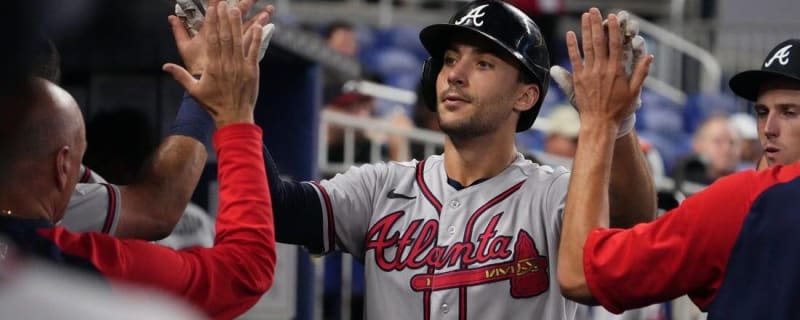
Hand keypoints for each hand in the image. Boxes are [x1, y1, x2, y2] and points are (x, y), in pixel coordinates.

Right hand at [164, 2, 263, 126]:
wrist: (234, 116)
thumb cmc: (213, 104)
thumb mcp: (193, 90)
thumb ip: (180, 75)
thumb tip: (164, 66)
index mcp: (212, 67)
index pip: (212, 41)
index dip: (213, 24)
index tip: (212, 10)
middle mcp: (227, 65)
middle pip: (226, 37)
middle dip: (224, 19)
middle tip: (224, 4)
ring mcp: (241, 67)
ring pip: (239, 41)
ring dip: (238, 24)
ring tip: (236, 9)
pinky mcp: (252, 71)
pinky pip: (254, 51)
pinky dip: (256, 38)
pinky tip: (257, 25)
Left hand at [566, 8, 651, 127]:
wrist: (600, 123)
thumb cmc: (619, 109)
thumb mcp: (635, 92)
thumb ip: (641, 72)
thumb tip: (649, 56)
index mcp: (616, 70)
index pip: (615, 44)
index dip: (613, 29)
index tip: (612, 17)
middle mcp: (602, 68)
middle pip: (599, 41)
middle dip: (596, 24)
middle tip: (594, 10)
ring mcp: (589, 73)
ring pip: (586, 47)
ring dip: (585, 30)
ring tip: (584, 16)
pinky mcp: (579, 79)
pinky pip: (574, 59)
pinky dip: (572, 46)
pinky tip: (571, 34)